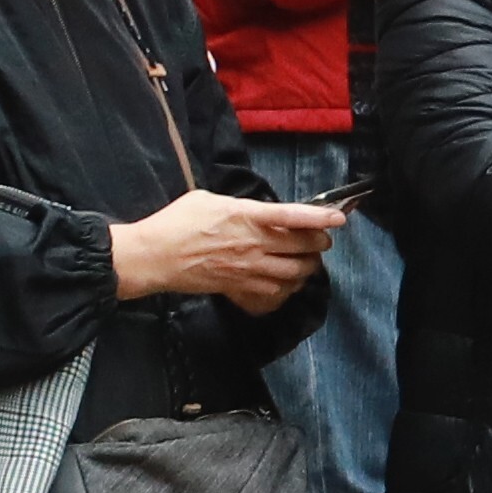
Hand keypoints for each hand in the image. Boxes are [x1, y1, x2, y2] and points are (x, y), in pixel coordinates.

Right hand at [104, 188, 344, 309]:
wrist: (152, 257)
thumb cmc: (174, 223)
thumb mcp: (206, 199)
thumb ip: (237, 205)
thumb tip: (253, 210)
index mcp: (246, 216)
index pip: (293, 216)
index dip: (320, 217)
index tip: (339, 218)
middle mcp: (252, 244)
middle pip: (302, 247)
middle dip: (318, 244)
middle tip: (319, 241)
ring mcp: (246, 269)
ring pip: (294, 273)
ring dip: (306, 268)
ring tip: (306, 263)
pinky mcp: (237, 287)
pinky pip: (274, 293)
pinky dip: (286, 289)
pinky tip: (285, 284)